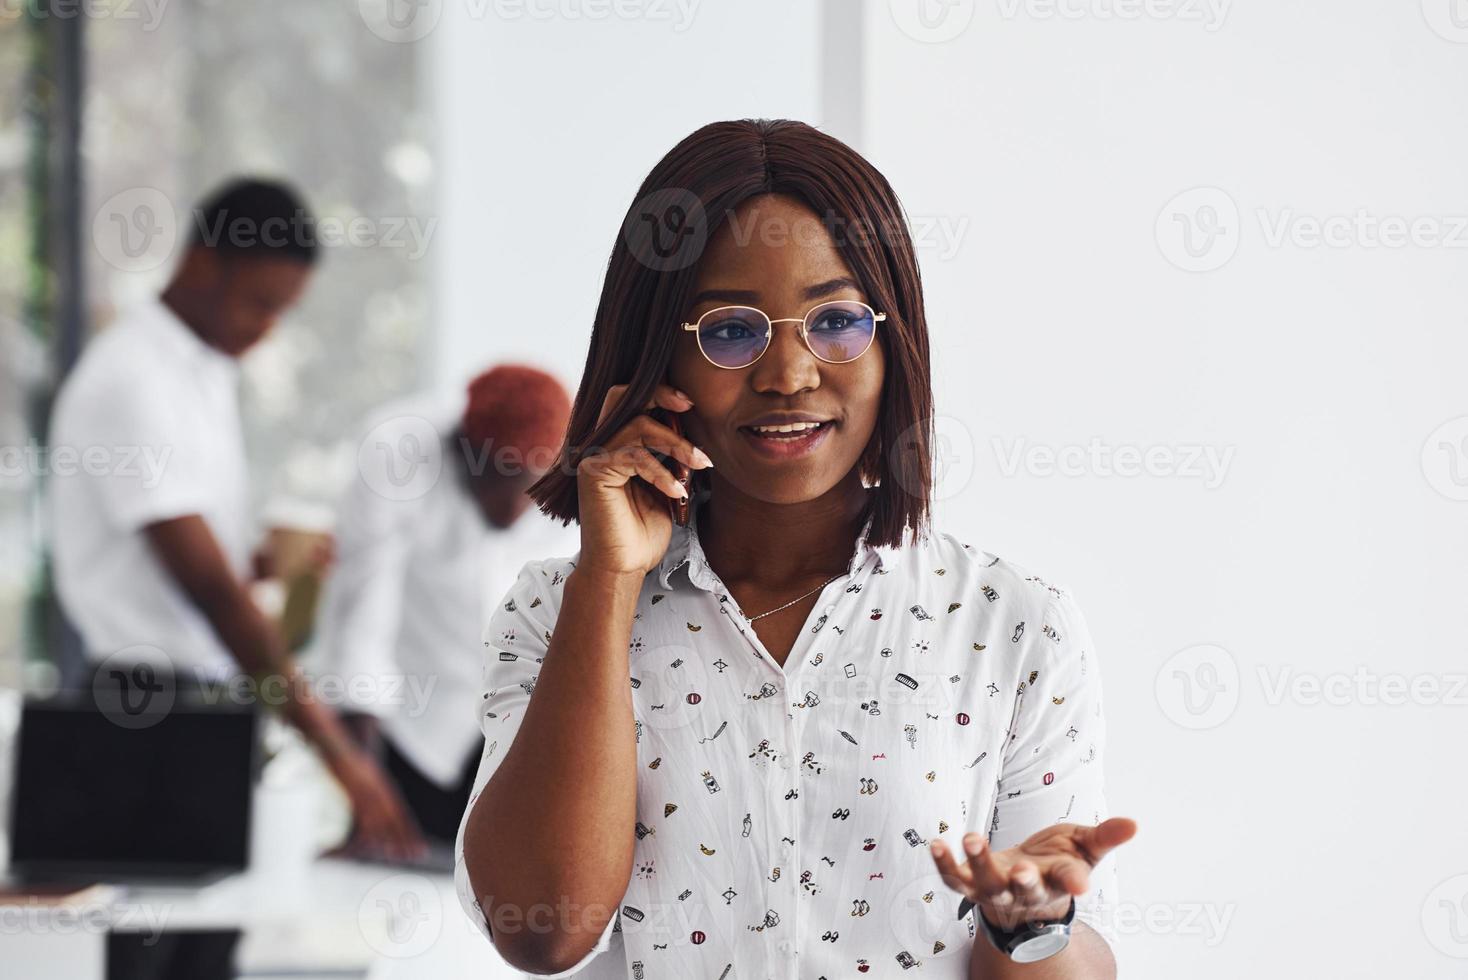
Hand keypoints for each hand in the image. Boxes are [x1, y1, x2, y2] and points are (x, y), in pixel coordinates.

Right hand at [324, 745, 428, 860]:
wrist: (338, 750)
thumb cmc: (351, 762)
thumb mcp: (369, 776)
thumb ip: (376, 790)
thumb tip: (378, 803)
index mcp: (386, 790)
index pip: (402, 815)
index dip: (411, 831)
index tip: (419, 846)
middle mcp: (381, 794)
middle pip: (397, 821)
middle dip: (406, 840)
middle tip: (416, 855)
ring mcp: (369, 795)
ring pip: (382, 823)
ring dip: (391, 841)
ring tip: (399, 856)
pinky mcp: (355, 796)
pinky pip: (364, 818)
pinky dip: (369, 832)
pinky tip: (374, 844)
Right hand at [576, 382, 713, 577]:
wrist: (624, 565)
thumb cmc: (644, 529)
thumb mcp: (667, 484)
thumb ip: (673, 456)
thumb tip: (700, 431)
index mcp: (616, 442)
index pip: (631, 400)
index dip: (659, 392)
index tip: (690, 403)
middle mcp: (601, 444)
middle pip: (623, 396)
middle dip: (660, 394)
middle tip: (690, 407)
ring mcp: (594, 456)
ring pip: (638, 426)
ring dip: (676, 444)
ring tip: (701, 463)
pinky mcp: (594, 473)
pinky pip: (635, 457)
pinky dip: (662, 472)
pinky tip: (678, 491)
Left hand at [929, 818, 1136, 930]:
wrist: (1026, 884)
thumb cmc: (1056, 863)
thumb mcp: (1084, 848)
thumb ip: (1105, 836)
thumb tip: (1133, 824)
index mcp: (1057, 881)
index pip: (1068, 880)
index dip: (1074, 882)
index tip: (1081, 884)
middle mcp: (1025, 890)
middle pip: (1023, 889)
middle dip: (1022, 881)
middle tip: (1021, 870)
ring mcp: (996, 890)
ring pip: (985, 883)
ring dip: (977, 863)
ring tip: (971, 839)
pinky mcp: (971, 884)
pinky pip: (954, 879)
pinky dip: (944, 864)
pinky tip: (934, 844)